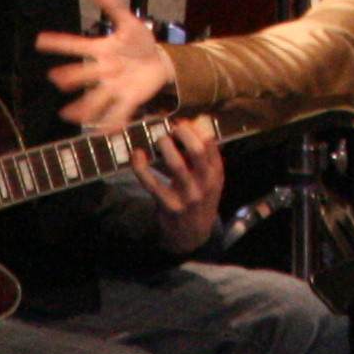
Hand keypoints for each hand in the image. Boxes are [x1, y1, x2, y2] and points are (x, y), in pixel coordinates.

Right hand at [41, 0, 176, 134]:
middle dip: (71, 76)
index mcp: (101, 50)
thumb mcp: (129, 22)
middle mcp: (102, 71)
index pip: (76, 45)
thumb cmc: (138, 42)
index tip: (40, 40)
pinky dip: (111, 124)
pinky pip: (118, 113)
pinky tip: (103, 132)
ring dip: (83, 107)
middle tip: (57, 77)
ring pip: (95, 99)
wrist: (158, 63)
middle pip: (84, 74)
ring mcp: (113, 87)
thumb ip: (113, 5)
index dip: (59, 43)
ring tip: (69, 114)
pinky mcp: (128, 100)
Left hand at [133, 117, 228, 253]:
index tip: (183, 121)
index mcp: (216, 173)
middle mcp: (205, 184)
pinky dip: (141, 166)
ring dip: (165, 146)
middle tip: (172, 128)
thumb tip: (199, 118)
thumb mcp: (210, 177)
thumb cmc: (199, 198)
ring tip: (160, 141)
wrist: (192, 235)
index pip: (210, 143)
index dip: (195, 127)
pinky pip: (151, 183)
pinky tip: (137, 155)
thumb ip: (206, 151)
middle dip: (182, 133)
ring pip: (175, 164)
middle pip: (196, 151)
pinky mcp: (168, 205)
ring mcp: (187, 196)